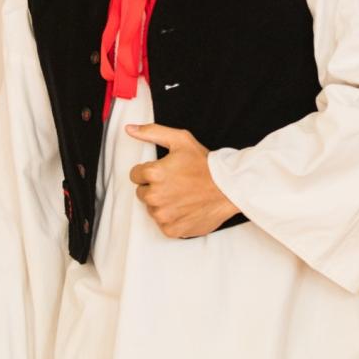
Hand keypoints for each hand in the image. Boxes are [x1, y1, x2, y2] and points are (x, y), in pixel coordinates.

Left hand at [126, 123, 239, 238]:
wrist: (229, 188)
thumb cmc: (205, 164)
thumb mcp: (180, 140)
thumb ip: (151, 132)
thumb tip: (130, 129)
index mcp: (153, 173)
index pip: (135, 175)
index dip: (149, 172)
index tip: (165, 172)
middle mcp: (155, 196)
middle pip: (142, 192)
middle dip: (154, 187)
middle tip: (175, 183)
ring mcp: (163, 214)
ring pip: (152, 209)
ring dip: (162, 203)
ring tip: (182, 195)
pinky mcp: (172, 229)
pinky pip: (163, 224)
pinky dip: (172, 218)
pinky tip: (185, 208)